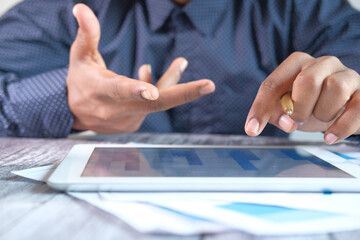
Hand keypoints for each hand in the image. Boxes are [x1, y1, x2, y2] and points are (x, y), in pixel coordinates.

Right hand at [67, 4, 214, 132]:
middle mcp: (115, 110)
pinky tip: (159, 78)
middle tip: (209, 85)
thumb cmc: (80, 79)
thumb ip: (87, 33)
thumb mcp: (80, 56)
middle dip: (183, 94)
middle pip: (153, 105)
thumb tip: (81, 7)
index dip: (136, 90)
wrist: (76, 114)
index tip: (153, 92)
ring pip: (157, 102)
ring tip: (180, 63)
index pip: (118, 90)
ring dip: (171, 83)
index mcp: (99, 91)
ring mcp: (127, 120)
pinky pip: (153, 106)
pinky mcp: (134, 124)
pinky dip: (159, 91)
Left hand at [245, 52, 359, 143]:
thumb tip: (287, 123)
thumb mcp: (287, 109)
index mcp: (297, 63)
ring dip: (322, 113)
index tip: (252, 130)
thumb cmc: (310, 106)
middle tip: (298, 121)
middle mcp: (323, 63)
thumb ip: (278, 114)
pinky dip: (341, 127)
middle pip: (307, 80)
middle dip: (299, 108)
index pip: (273, 84)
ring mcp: (347, 75)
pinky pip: (357, 108)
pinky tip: (330, 137)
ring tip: (319, 119)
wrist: (343, 111)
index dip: (261, 108)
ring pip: (335, 88)